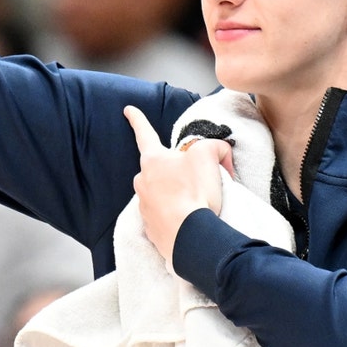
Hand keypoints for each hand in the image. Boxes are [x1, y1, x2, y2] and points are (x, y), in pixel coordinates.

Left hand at [124, 106, 229, 262]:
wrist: (190, 236)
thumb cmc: (194, 191)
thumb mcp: (209, 155)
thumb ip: (214, 146)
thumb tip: (219, 154)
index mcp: (153, 160)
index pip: (144, 133)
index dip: (138, 119)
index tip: (128, 110)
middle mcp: (143, 181)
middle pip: (160, 168)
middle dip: (176, 170)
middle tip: (199, 179)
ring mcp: (145, 206)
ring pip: (163, 192)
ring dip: (178, 193)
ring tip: (199, 201)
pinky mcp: (152, 228)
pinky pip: (165, 215)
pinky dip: (178, 214)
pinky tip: (192, 217)